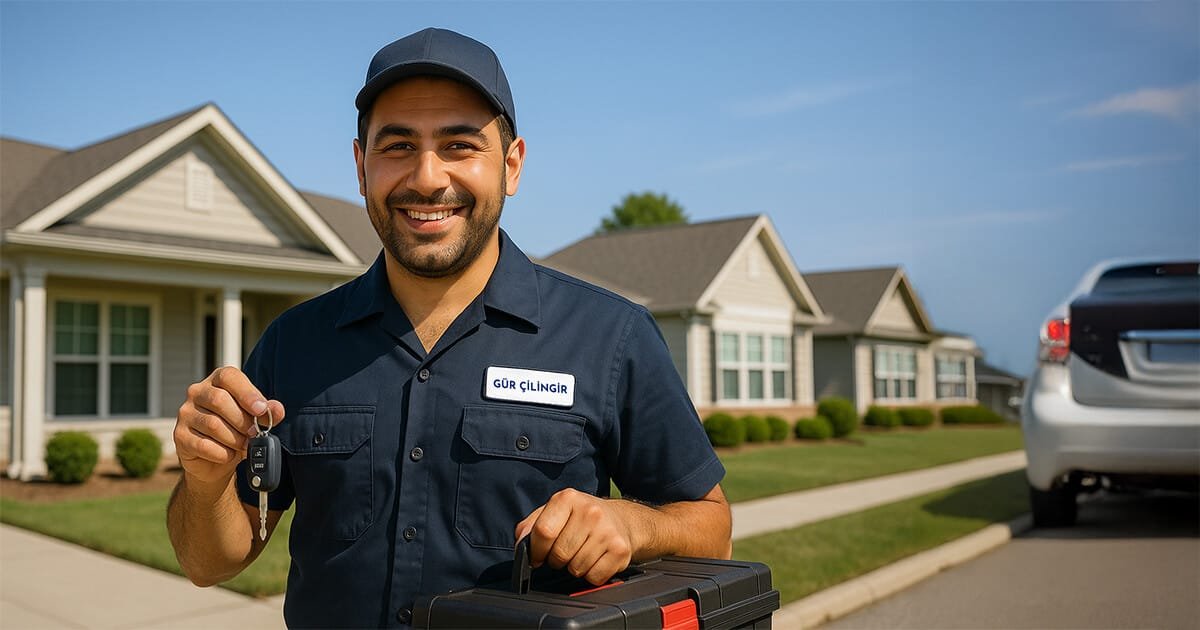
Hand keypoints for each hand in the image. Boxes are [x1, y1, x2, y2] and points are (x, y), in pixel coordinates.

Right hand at [174, 366, 284, 486]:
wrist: (216, 460)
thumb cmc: (237, 431)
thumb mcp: (255, 420)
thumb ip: (267, 412)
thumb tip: (276, 409)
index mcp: (218, 381)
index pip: (229, 377)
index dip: (247, 393)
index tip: (261, 409)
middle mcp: (197, 392)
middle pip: (220, 400)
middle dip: (242, 421)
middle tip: (254, 434)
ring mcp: (185, 413)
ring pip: (213, 425)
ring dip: (234, 439)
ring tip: (243, 445)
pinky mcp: (180, 435)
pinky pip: (203, 445)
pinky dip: (223, 453)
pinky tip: (228, 454)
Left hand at [515, 488, 636, 585]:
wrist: (622, 520)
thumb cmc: (582, 517)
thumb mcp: (556, 511)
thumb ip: (532, 525)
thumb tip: (521, 544)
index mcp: (568, 498)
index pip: (543, 532)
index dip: (536, 550)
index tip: (538, 556)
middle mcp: (590, 511)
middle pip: (559, 554)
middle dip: (556, 560)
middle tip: (564, 552)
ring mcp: (607, 531)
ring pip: (576, 568)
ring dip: (574, 567)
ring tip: (581, 553)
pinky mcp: (620, 550)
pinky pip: (594, 577)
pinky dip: (591, 575)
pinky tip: (595, 560)